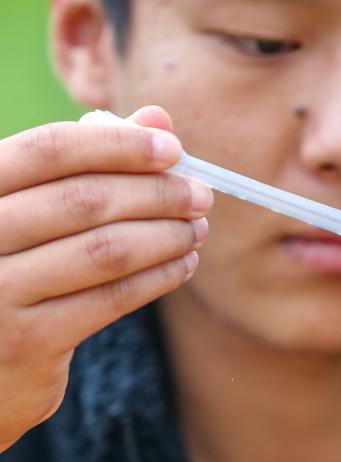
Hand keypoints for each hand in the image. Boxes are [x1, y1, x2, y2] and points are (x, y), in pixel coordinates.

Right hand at [0, 105, 212, 452]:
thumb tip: (157, 118)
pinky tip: (182, 264)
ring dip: (165, 236)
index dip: (118, 144)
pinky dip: (157, 277)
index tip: (172, 148)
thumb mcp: (36, 205)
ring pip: (105, 251)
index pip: (50, 149)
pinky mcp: (26, 343)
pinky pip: (111, 298)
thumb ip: (91, 159)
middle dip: (155, 194)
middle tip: (200, 195)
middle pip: (84, 200)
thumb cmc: (14, 265)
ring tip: (195, 229)